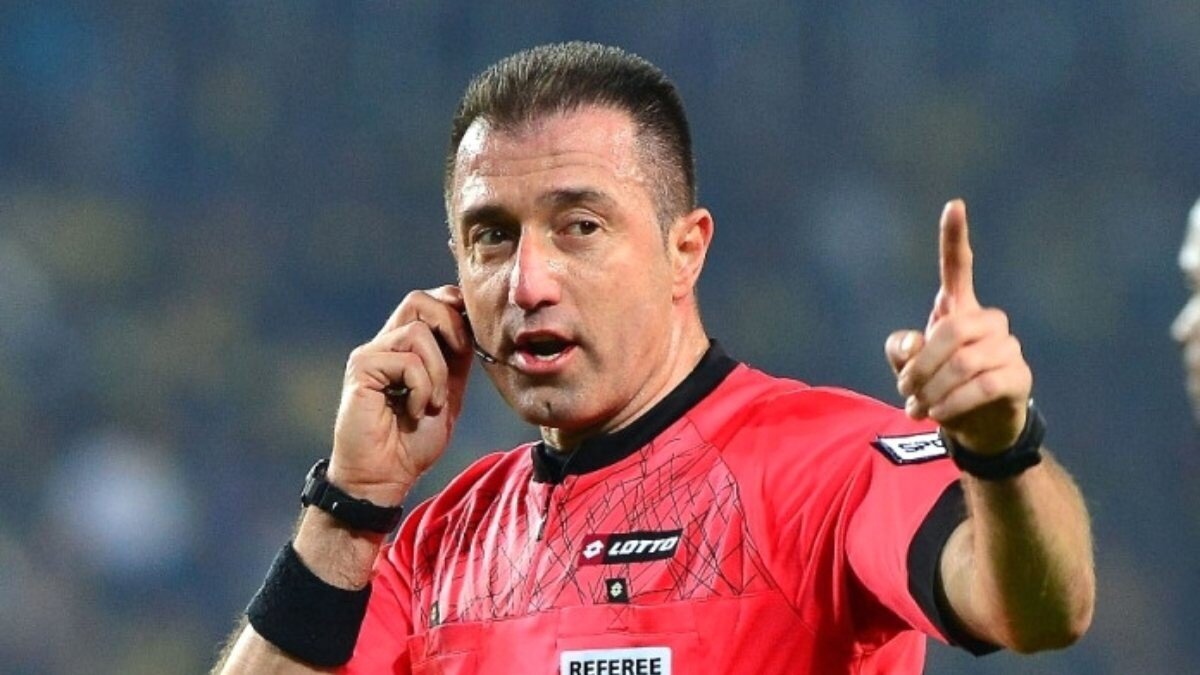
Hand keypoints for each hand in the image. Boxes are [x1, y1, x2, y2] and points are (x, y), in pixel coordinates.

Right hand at [327, 285, 473, 503]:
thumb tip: (473, 325)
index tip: (470, 342)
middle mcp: (384, 344)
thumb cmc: (413, 441)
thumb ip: (456, 360)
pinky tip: (414, 412)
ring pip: (417, 332)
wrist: (385, 477)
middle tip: (459, 361)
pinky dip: (422, 388)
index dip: (454, 308)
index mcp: (405, 347)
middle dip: (451, 327)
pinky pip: (407, 361)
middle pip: (418, 300)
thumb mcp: (447, 393)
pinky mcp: (361, 369)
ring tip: (431, 404)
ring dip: (438, 372)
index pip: (429, 301)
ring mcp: (370, 354)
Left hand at [885, 200, 1031, 454]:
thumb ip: (902, 351)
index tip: (953, 204)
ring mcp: (1007, 348)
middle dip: (920, 365)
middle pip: (951, 331)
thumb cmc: (940, 386)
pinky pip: (983, 386)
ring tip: (918, 407)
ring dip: (933, 389)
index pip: (958, 267)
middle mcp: (988, 322)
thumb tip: (914, 345)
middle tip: (904, 389)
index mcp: (958, 310)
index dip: (954, 237)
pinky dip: (953, 403)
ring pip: (965, 362)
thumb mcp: (910, 368)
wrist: (975, 426)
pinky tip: (939, 414)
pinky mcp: (1019, 377)